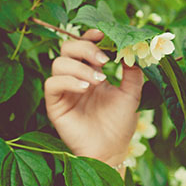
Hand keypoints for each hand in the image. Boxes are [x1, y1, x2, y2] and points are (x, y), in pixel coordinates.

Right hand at [44, 29, 144, 164]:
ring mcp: (64, 91)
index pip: (84, 44)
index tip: (103, 34)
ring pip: (58, 62)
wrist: (111, 151)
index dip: (91, 35)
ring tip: (98, 80)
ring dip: (79, 66)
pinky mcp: (54, 104)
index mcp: (92, 72)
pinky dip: (68, 80)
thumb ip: (132, 72)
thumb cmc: (119, 125)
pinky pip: (52, 83)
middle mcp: (75, 78)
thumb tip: (133, 50)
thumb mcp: (131, 95)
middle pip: (67, 47)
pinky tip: (85, 88)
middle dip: (85, 48)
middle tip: (104, 59)